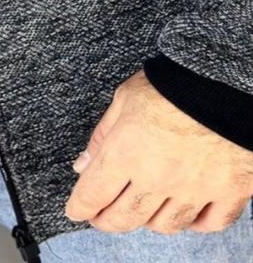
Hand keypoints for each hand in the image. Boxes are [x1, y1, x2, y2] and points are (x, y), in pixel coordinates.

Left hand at [65, 69, 252, 233]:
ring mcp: (194, 189)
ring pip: (165, 225)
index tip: (76, 210)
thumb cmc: (173, 83)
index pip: (94, 194)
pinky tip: (185, 215)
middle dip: (107, 221)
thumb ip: (103, 136)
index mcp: (126, 153)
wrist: (224, 80)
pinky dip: (195, 224)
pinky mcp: (229, 191)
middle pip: (126, 217)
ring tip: (140, 212)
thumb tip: (83, 166)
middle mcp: (157, 178)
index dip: (80, 207)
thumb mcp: (125, 98)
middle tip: (101, 217)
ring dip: (148, 222)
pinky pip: (209, 223)